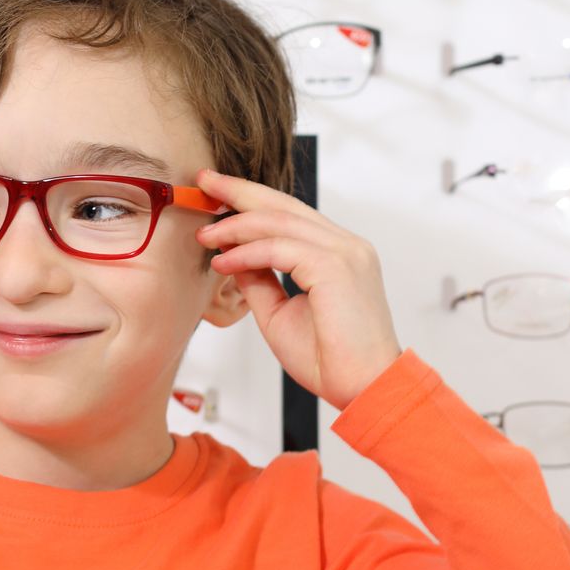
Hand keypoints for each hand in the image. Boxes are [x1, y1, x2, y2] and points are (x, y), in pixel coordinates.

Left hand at [193, 168, 402, 410]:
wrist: (364, 388)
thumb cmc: (330, 359)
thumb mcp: (280, 312)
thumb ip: (260, 280)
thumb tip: (232, 256)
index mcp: (339, 253)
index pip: (291, 214)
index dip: (252, 200)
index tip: (217, 194)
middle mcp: (346, 245)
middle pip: (285, 204)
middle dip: (240, 191)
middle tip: (205, 182)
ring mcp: (344, 252)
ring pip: (280, 221)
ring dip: (236, 226)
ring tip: (205, 235)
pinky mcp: (336, 266)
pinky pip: (279, 248)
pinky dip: (247, 252)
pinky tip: (224, 261)